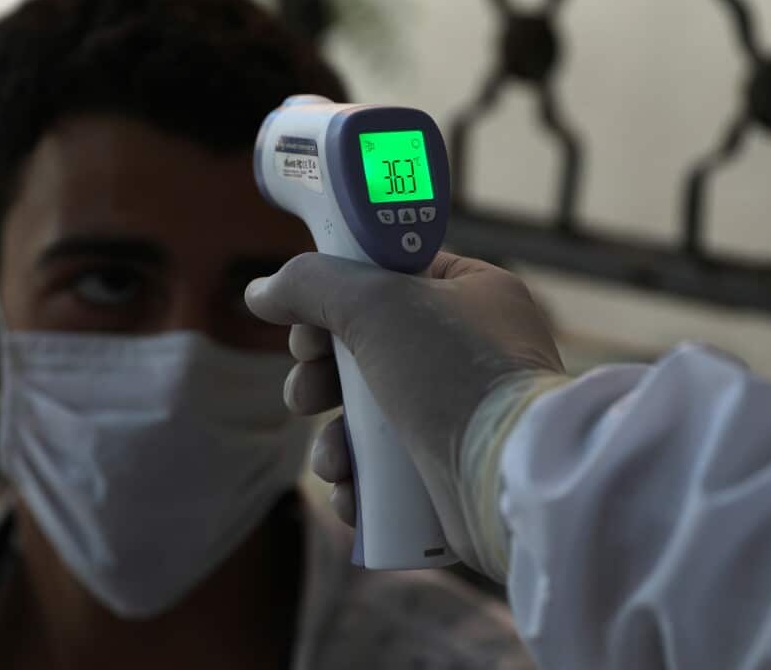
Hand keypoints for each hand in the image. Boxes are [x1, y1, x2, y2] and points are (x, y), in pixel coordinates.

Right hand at [246, 252, 564, 569]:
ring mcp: (463, 414)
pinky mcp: (452, 472)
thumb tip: (260, 292)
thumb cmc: (454, 375)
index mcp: (472, 292)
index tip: (304, 325)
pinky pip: (387, 470)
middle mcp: (472, 350)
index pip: (390, 277)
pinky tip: (351, 494)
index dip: (336, 299)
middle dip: (321, 379)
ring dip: (334, 440)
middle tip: (307, 394)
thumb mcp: (376, 303)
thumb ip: (312, 285)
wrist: (510, 481)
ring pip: (369, 417)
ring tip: (334, 461)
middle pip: (367, 351)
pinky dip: (360, 482)